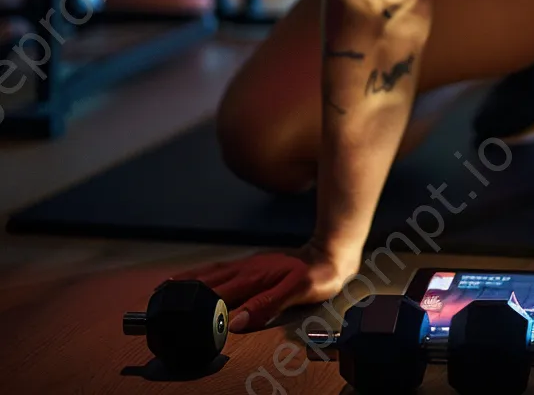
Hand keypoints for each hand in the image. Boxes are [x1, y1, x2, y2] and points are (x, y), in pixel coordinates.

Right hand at [170, 239, 362, 331]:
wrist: (331, 255)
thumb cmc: (317, 275)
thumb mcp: (297, 291)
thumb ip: (267, 305)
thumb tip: (237, 320)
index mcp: (254, 276)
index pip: (217, 292)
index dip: (195, 302)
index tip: (173, 310)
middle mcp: (248, 268)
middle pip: (209, 280)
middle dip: (183, 289)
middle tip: (159, 297)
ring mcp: (251, 264)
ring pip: (214, 272)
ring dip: (192, 279)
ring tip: (169, 285)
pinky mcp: (255, 265)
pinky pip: (224, 269)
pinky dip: (207, 274)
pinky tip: (203, 279)